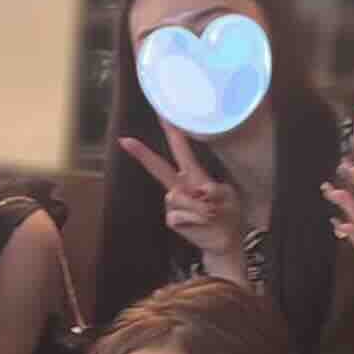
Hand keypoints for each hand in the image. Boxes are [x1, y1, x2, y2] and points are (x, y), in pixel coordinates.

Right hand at [121, 126, 244, 267]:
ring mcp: (174, 203)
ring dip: (198, 206)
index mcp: (194, 175)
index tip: (162, 113)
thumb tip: (198, 192)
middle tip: (126, 140)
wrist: (225, 239)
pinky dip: (195, 219)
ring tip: (211, 214)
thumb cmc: (227, 212)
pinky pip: (179, 215)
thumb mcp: (227, 196)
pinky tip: (203, 223)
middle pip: (159, 167)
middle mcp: (180, 186)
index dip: (172, 131)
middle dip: (143, 154)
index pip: (180, 149)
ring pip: (177, 196)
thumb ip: (214, 191)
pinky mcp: (172, 219)